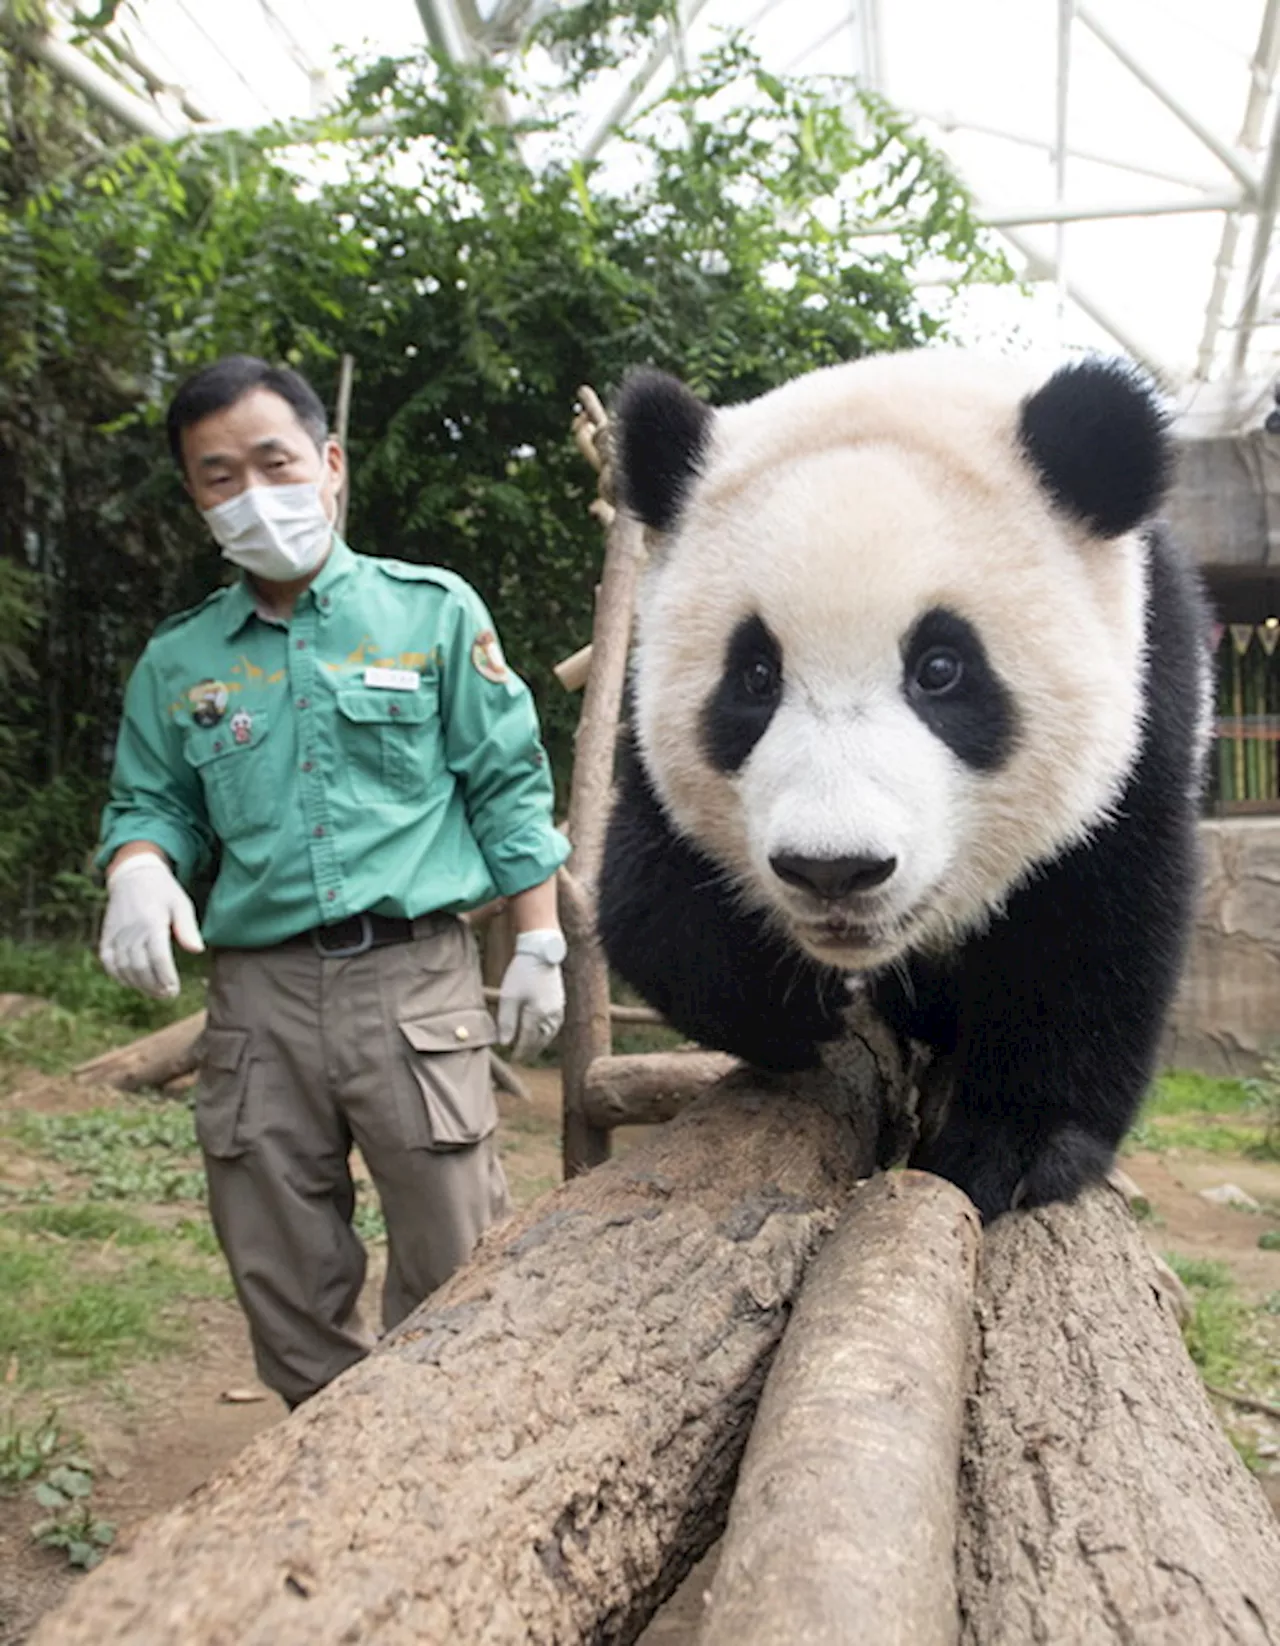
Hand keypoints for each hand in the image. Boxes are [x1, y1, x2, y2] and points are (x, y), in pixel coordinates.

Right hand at [99, 852, 204, 999]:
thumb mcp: (181, 904)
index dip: (166, 977)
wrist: (134, 875)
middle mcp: (131, 930)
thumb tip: (197, 950)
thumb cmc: (163, 892)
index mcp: (152, 923)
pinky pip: (108, 961)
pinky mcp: (107, 935)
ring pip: (123, 967)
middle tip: (167, 995)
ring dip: (138, 984)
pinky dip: (118, 975)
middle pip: (140, 967)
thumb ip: (188, 928)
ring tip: (154, 992)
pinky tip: (131, 982)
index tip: (174, 990)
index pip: (158, 957)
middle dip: (153, 986)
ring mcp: (116, 933)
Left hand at [497, 929, 565, 1061]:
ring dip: (539, 1044)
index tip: (512, 1059)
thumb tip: (505, 1043)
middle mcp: (551, 1015)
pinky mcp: (560, 1003)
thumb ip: (506, 1022)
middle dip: (529, 1051)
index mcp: (538, 1015)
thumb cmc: (522, 972)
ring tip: (530, 1049)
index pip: (527, 1041)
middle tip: (520, 1058)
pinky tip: (540, 1033)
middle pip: (540, 1040)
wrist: (541, 952)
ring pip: (549, 1034)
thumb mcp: (508, 997)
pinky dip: (546, 1033)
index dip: (519, 1052)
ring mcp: (558, 1009)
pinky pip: (553, 1025)